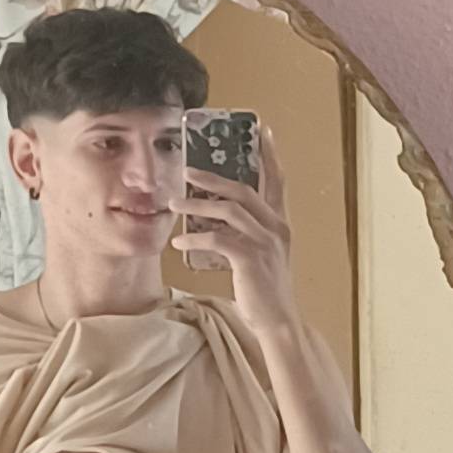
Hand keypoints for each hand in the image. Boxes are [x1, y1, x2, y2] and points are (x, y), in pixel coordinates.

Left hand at [179, 135, 296, 337]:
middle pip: (244, 189)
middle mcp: (276, 228)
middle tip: (188, 170)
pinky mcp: (251, 259)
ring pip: (229, 210)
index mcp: (279, 224)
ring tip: (173, 203)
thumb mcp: (260, 255)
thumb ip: (245, 233)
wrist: (277, 321)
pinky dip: (196, 237)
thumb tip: (215, 218)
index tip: (262, 130)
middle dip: (213, 177)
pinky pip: (219, 239)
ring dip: (198, 204)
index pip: (277, 181)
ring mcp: (265, 243)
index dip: (270, 155)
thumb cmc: (264, 290)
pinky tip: (180, 240)